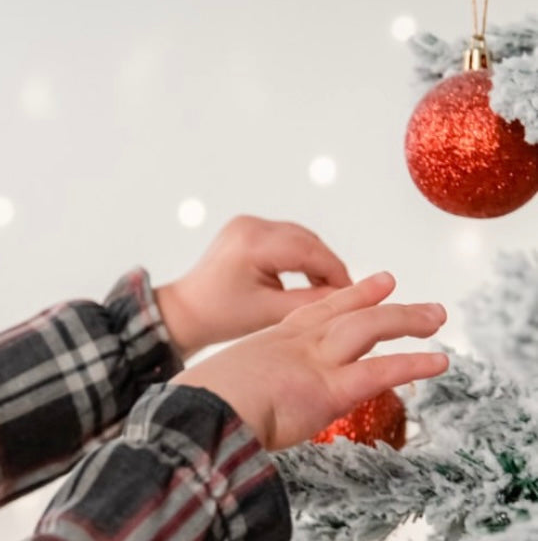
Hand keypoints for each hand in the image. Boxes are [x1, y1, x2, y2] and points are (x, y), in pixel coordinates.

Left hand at [154, 216, 351, 358]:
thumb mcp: (269, 313)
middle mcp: (249, 225)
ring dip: (316, 261)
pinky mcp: (246, 229)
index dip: (336, 272)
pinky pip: (285, 238)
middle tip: (345, 293)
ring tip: (327, 289)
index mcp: (252, 243)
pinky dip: (299, 256)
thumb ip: (311, 302)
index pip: (309, 251)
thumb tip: (349, 296)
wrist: (185, 312)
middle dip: (328, 267)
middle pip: (306, 241)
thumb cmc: (219, 316)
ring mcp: (246, 223)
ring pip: (299, 238)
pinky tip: (308, 278)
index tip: (355, 292)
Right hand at [172, 271, 447, 450]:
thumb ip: (228, 397)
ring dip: (407, 321)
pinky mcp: (329, 390)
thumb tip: (212, 416)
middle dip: (382, 302)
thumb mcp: (211, 393)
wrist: (198, 415)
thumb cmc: (195, 409)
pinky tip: (439, 362)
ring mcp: (313, 363)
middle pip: (346, 313)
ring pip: (370, 329)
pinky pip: (380, 372)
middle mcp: (294, 345)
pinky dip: (413, 364)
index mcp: (266, 346)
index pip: (312, 314)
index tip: (371, 285)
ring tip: (437, 319)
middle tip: (408, 294)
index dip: (344, 297)